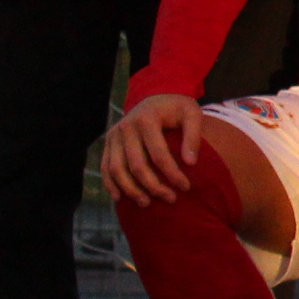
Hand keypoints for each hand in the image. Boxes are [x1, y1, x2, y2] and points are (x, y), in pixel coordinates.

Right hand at [101, 93, 205, 207]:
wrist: (154, 95)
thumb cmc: (176, 107)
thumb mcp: (191, 113)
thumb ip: (193, 135)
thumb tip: (190, 163)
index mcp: (147, 120)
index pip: (159, 154)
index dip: (172, 173)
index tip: (185, 187)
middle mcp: (126, 128)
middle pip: (136, 165)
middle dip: (153, 186)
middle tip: (170, 199)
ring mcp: (114, 136)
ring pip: (116, 169)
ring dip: (130, 189)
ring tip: (146, 203)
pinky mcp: (108, 142)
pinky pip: (105, 167)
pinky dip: (110, 184)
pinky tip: (120, 198)